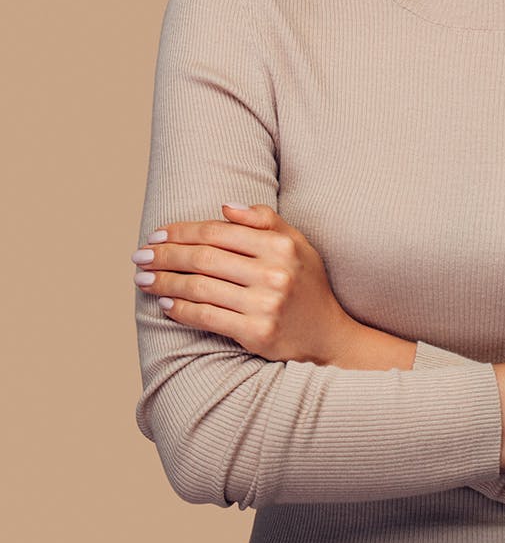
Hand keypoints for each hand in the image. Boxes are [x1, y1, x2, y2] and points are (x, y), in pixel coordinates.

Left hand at [132, 204, 353, 363]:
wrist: (328, 335)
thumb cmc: (307, 284)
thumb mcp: (297, 243)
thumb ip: (264, 221)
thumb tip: (224, 207)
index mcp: (281, 245)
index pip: (218, 232)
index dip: (182, 231)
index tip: (156, 234)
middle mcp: (274, 272)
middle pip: (204, 258)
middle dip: (165, 255)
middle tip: (140, 256)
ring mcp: (265, 304)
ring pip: (200, 287)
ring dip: (165, 282)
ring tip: (143, 280)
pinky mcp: (257, 333)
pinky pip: (207, 317)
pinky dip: (181, 310)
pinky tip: (165, 304)